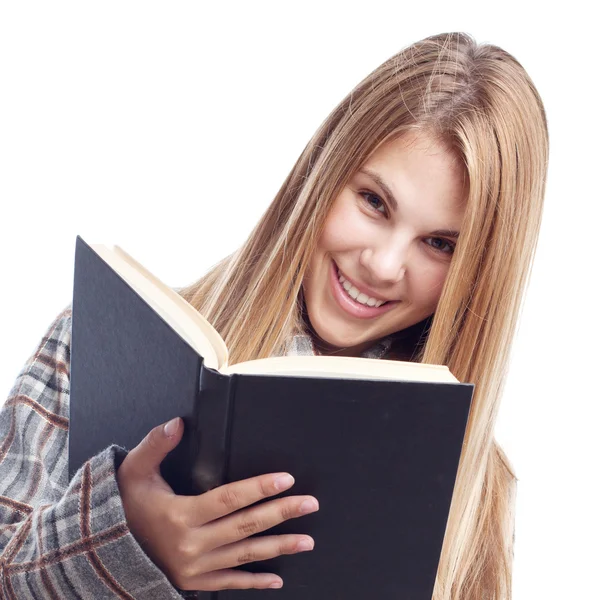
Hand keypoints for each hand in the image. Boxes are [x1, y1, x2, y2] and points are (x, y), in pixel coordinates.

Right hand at [116, 417, 317, 590]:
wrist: (104, 551)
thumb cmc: (125, 506)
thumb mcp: (134, 471)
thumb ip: (156, 444)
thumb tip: (178, 423)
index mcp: (180, 514)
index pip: (228, 498)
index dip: (258, 488)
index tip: (286, 479)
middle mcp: (190, 544)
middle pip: (245, 526)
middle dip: (281, 513)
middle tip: (310, 503)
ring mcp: (194, 567)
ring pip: (244, 555)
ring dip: (279, 547)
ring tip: (308, 539)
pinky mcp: (194, 581)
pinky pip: (230, 583)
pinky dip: (255, 582)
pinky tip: (278, 579)